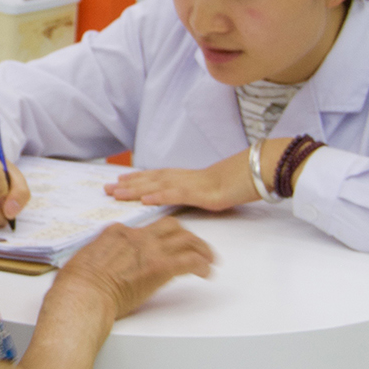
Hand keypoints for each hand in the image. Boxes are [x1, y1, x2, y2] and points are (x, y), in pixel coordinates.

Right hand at [57, 218, 214, 318]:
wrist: (83, 294)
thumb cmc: (77, 285)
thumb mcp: (85, 260)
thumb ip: (100, 257)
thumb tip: (101, 266)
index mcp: (117, 233)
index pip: (146, 228)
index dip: (159, 236)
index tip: (165, 245)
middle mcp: (136, 236)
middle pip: (171, 226)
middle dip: (186, 235)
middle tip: (195, 247)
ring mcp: (149, 250)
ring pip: (186, 239)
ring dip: (201, 249)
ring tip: (208, 260)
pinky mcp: (161, 267)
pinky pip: (191, 260)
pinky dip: (202, 265)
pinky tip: (205, 273)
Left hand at [107, 138, 294, 210]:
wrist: (262, 169)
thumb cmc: (243, 179)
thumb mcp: (216, 189)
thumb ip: (201, 193)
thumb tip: (191, 199)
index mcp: (188, 177)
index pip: (156, 177)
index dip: (136, 180)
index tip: (117, 183)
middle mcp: (187, 178)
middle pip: (151, 179)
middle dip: (127, 185)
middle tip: (105, 189)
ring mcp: (194, 184)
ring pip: (158, 185)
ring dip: (135, 189)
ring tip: (116, 193)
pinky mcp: (204, 193)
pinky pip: (178, 194)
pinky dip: (160, 196)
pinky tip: (145, 200)